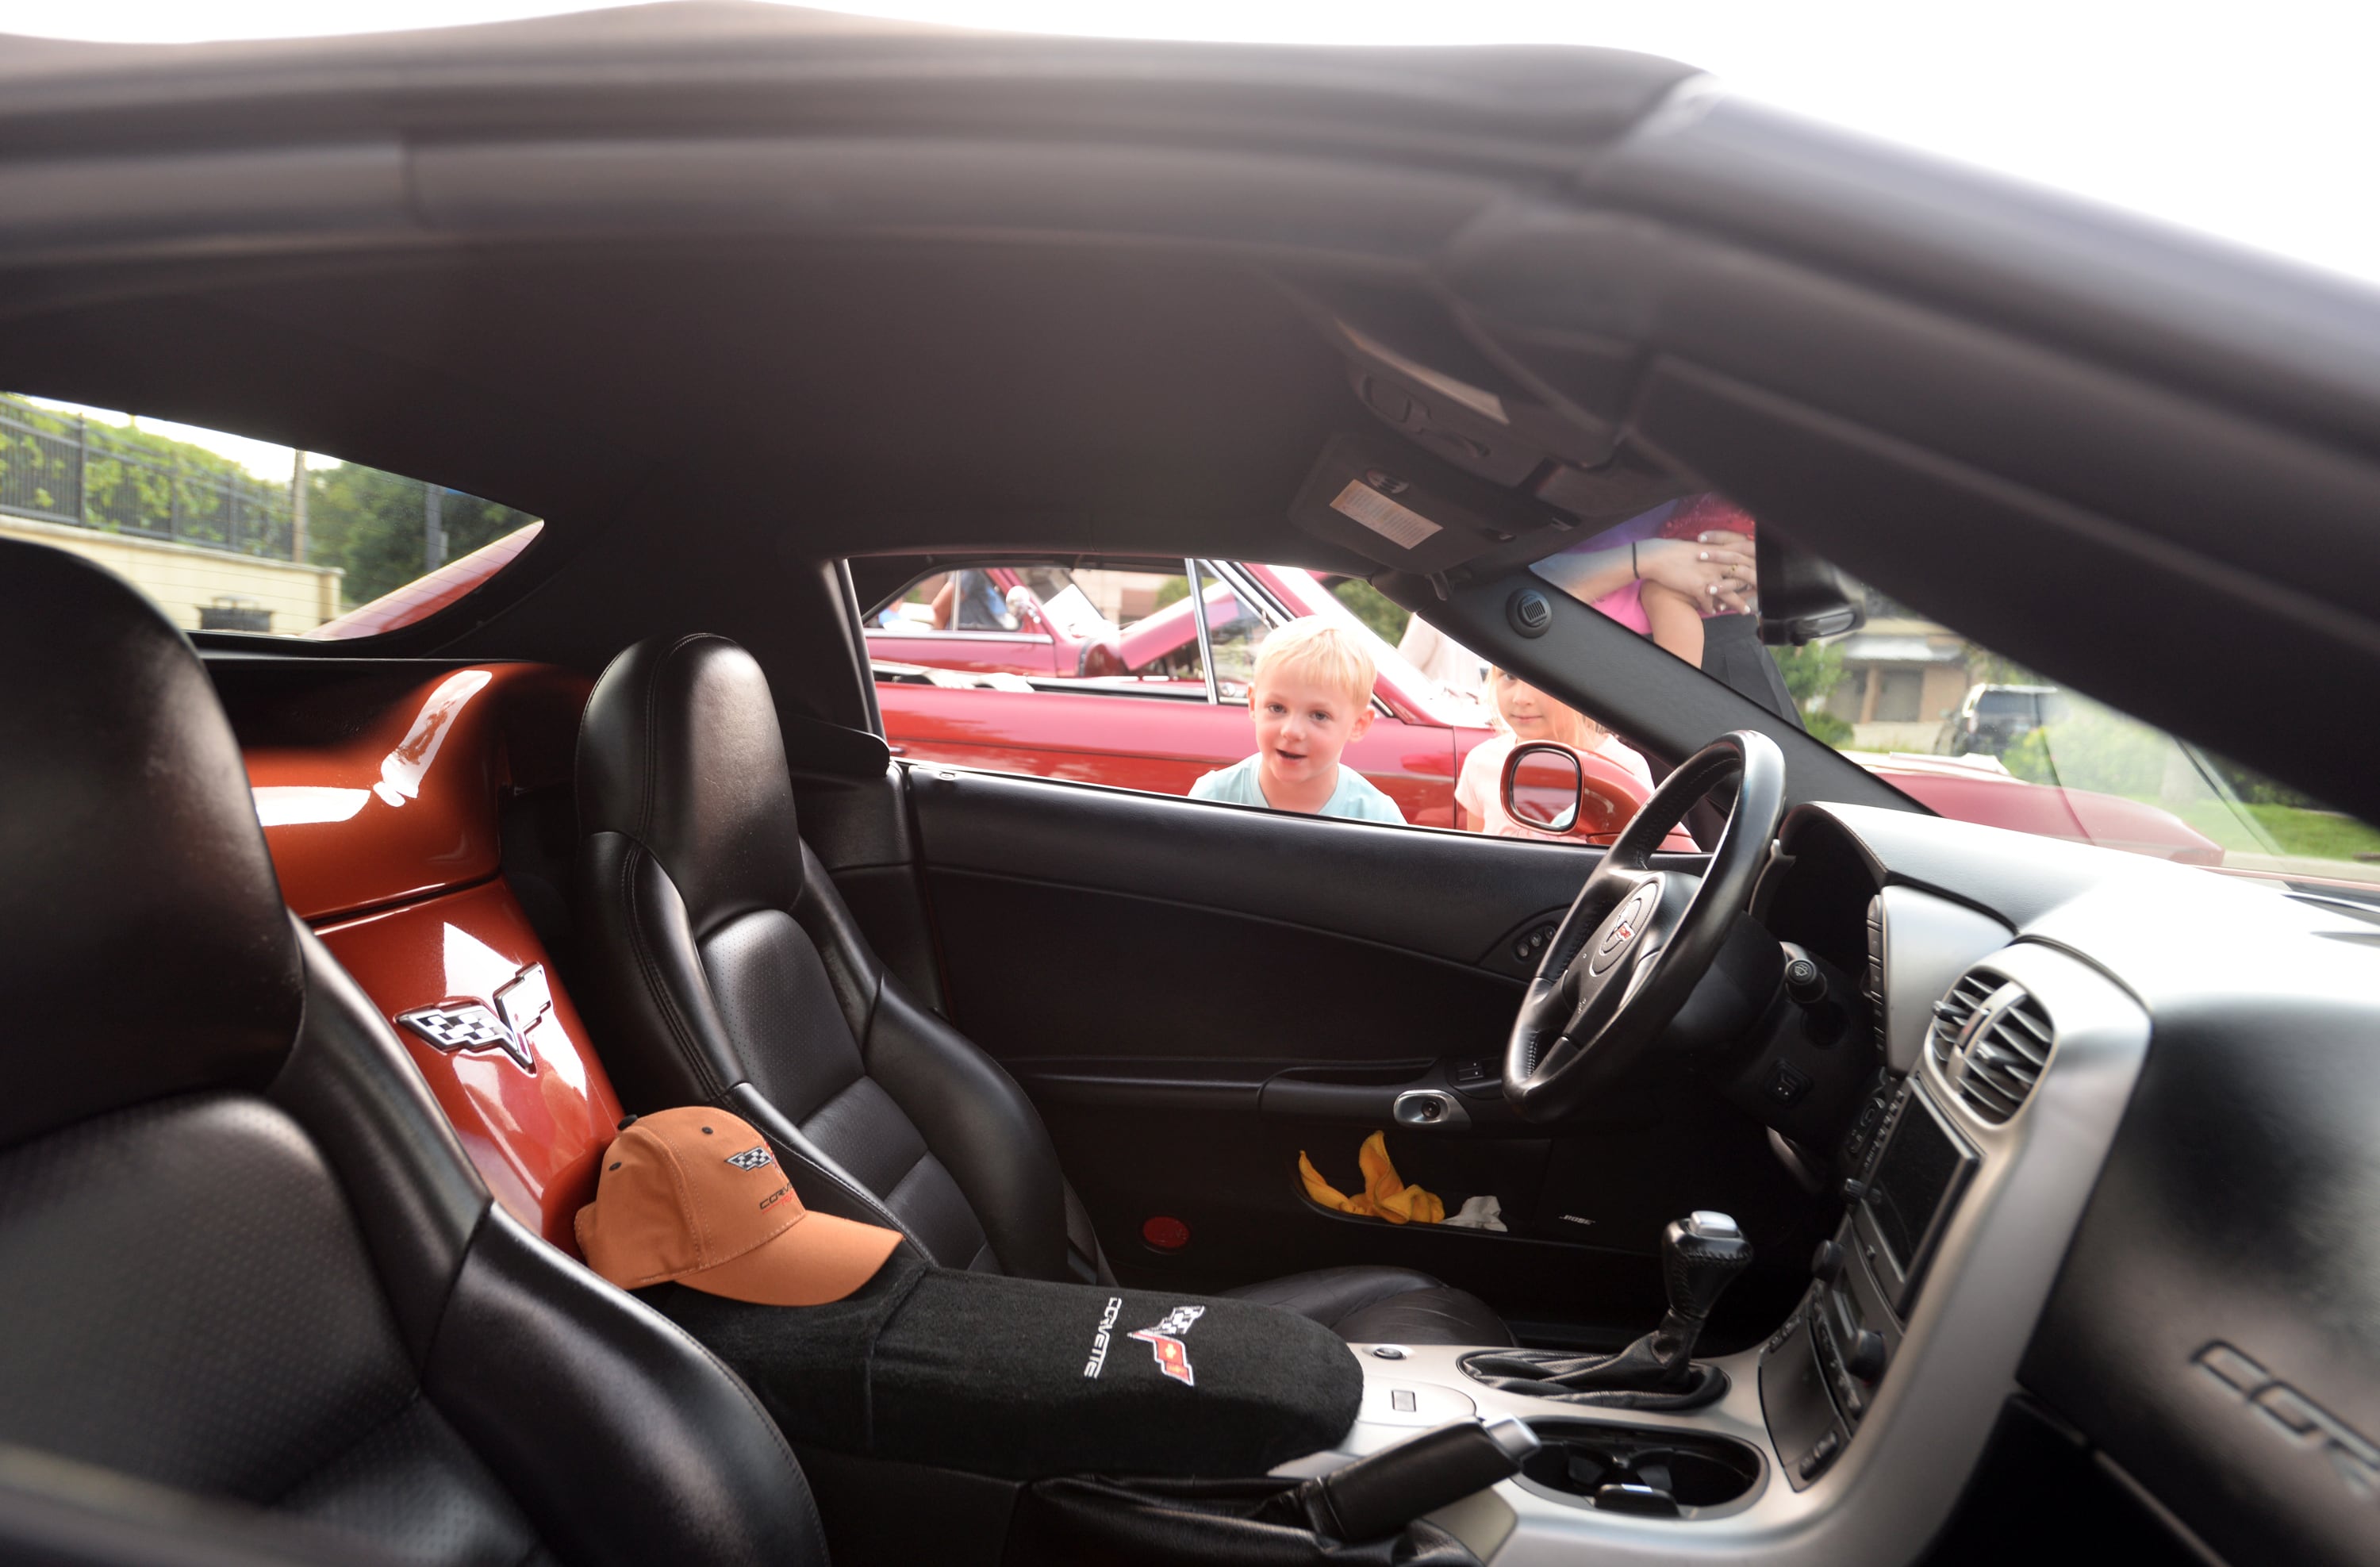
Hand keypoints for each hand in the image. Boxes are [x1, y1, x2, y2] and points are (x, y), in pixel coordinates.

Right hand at [1637, 533, 1753, 613]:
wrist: (1657, 557)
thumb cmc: (1675, 551)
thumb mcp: (1699, 547)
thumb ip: (1714, 552)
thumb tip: (1721, 557)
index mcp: (1719, 551)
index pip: (1744, 557)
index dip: (1755, 566)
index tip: (1762, 574)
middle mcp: (1717, 563)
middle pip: (1743, 575)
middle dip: (1754, 586)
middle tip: (1761, 594)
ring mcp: (1708, 575)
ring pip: (1729, 592)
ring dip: (1738, 604)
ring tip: (1746, 611)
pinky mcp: (1697, 587)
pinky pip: (1708, 601)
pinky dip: (1711, 608)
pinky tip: (1713, 612)